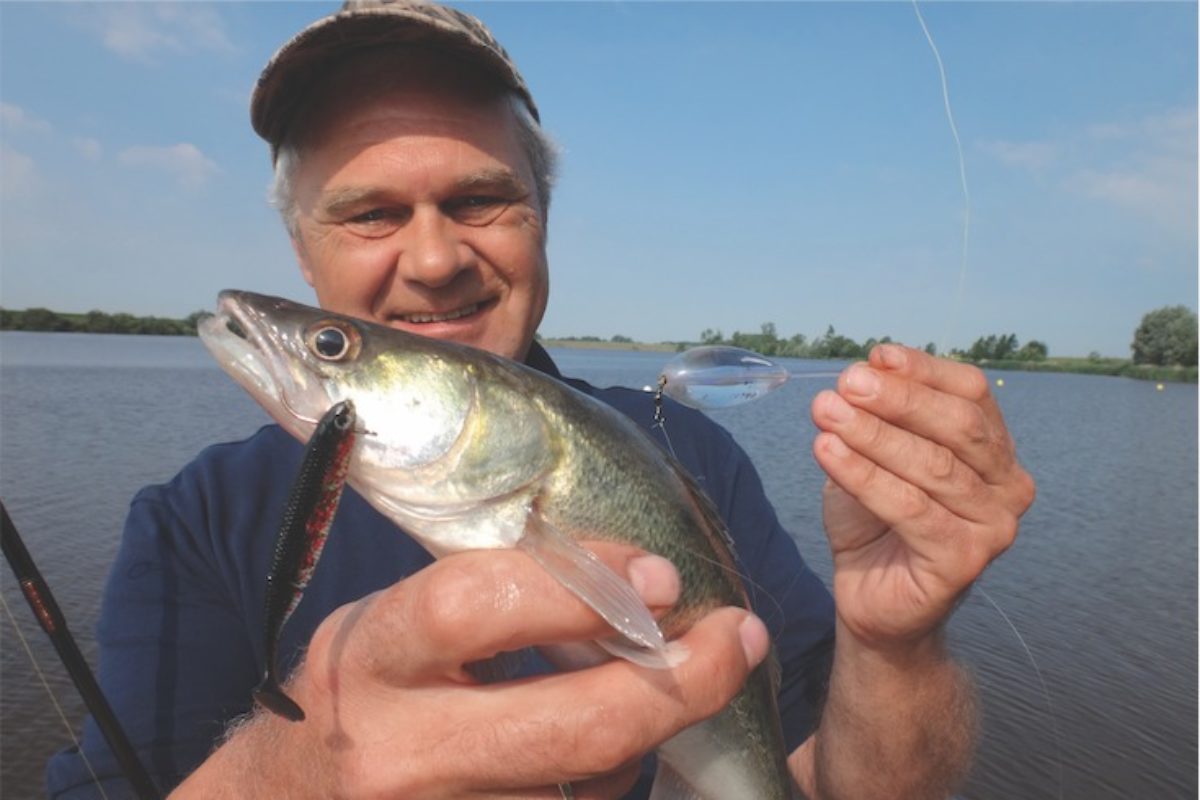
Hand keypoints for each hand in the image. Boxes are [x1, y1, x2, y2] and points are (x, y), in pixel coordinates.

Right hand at [266, 543, 768, 798]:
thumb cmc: (358, 695)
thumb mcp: (393, 625)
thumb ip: (490, 599)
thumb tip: (634, 585)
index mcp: (369, 660)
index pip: (475, 606)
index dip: (583, 587)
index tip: (663, 577)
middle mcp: (396, 753)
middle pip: (568, 730)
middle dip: (675, 685)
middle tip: (737, 639)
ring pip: (588, 789)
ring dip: (647, 741)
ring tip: (659, 694)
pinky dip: (610, 787)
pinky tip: (612, 758)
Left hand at [810, 344, 1034, 648]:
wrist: (871, 597)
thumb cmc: (876, 521)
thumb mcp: (874, 454)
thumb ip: (880, 414)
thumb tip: (869, 368)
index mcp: (994, 449)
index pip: (970, 393)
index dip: (923, 370)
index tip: (875, 356)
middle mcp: (1008, 485)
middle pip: (958, 425)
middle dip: (898, 399)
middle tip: (846, 383)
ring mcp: (994, 526)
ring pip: (932, 466)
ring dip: (872, 434)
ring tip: (825, 413)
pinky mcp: (966, 560)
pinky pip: (910, 507)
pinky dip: (863, 475)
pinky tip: (827, 452)